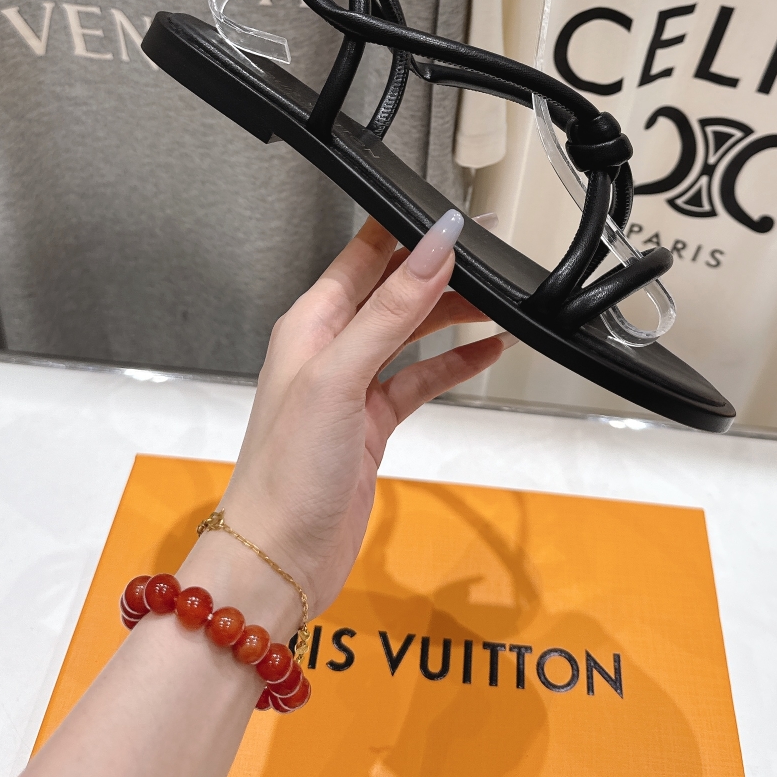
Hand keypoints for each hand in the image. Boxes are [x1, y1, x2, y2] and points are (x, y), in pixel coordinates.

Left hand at [200, 211, 503, 621]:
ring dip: (453, 316)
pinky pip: (420, 380)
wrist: (277, 558)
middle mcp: (330, 348)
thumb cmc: (286, 472)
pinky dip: (453, 365)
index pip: (365, 256)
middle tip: (492, 258)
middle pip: (393, 291)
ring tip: (500, 301)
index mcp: (311, 323)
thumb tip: (433, 247)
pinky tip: (485, 353)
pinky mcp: (371, 424)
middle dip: (440, 272)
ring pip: (411, 333)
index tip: (456, 218)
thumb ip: (391, 310)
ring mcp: (352, 387)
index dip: (410, 231)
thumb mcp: (341, 376)